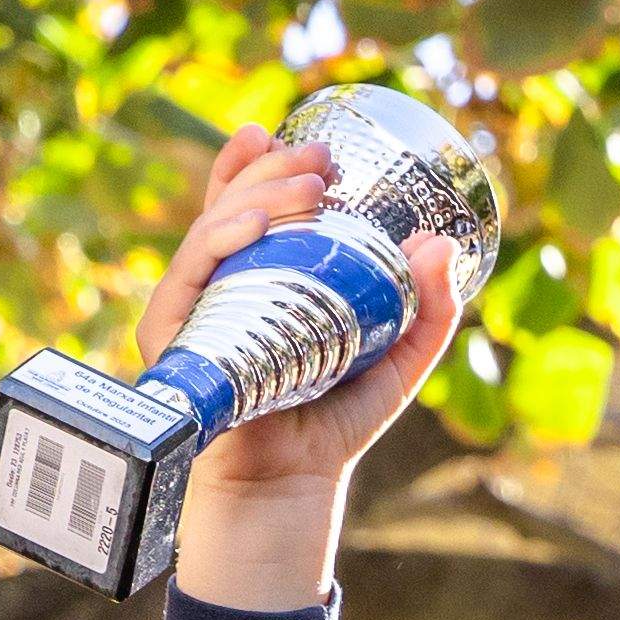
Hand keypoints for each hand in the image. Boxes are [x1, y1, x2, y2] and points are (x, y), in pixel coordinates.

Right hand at [136, 120, 465, 514]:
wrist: (294, 484)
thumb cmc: (336, 417)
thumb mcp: (399, 357)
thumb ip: (428, 309)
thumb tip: (442, 245)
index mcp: (259, 278)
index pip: (249, 207)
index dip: (258, 165)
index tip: (295, 135)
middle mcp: (219, 286)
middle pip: (232, 208)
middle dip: (271, 171)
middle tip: (321, 160)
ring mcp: (193, 309)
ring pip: (212, 231)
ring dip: (255, 197)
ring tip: (306, 187)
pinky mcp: (177, 338)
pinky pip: (189, 279)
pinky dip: (218, 243)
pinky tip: (251, 224)